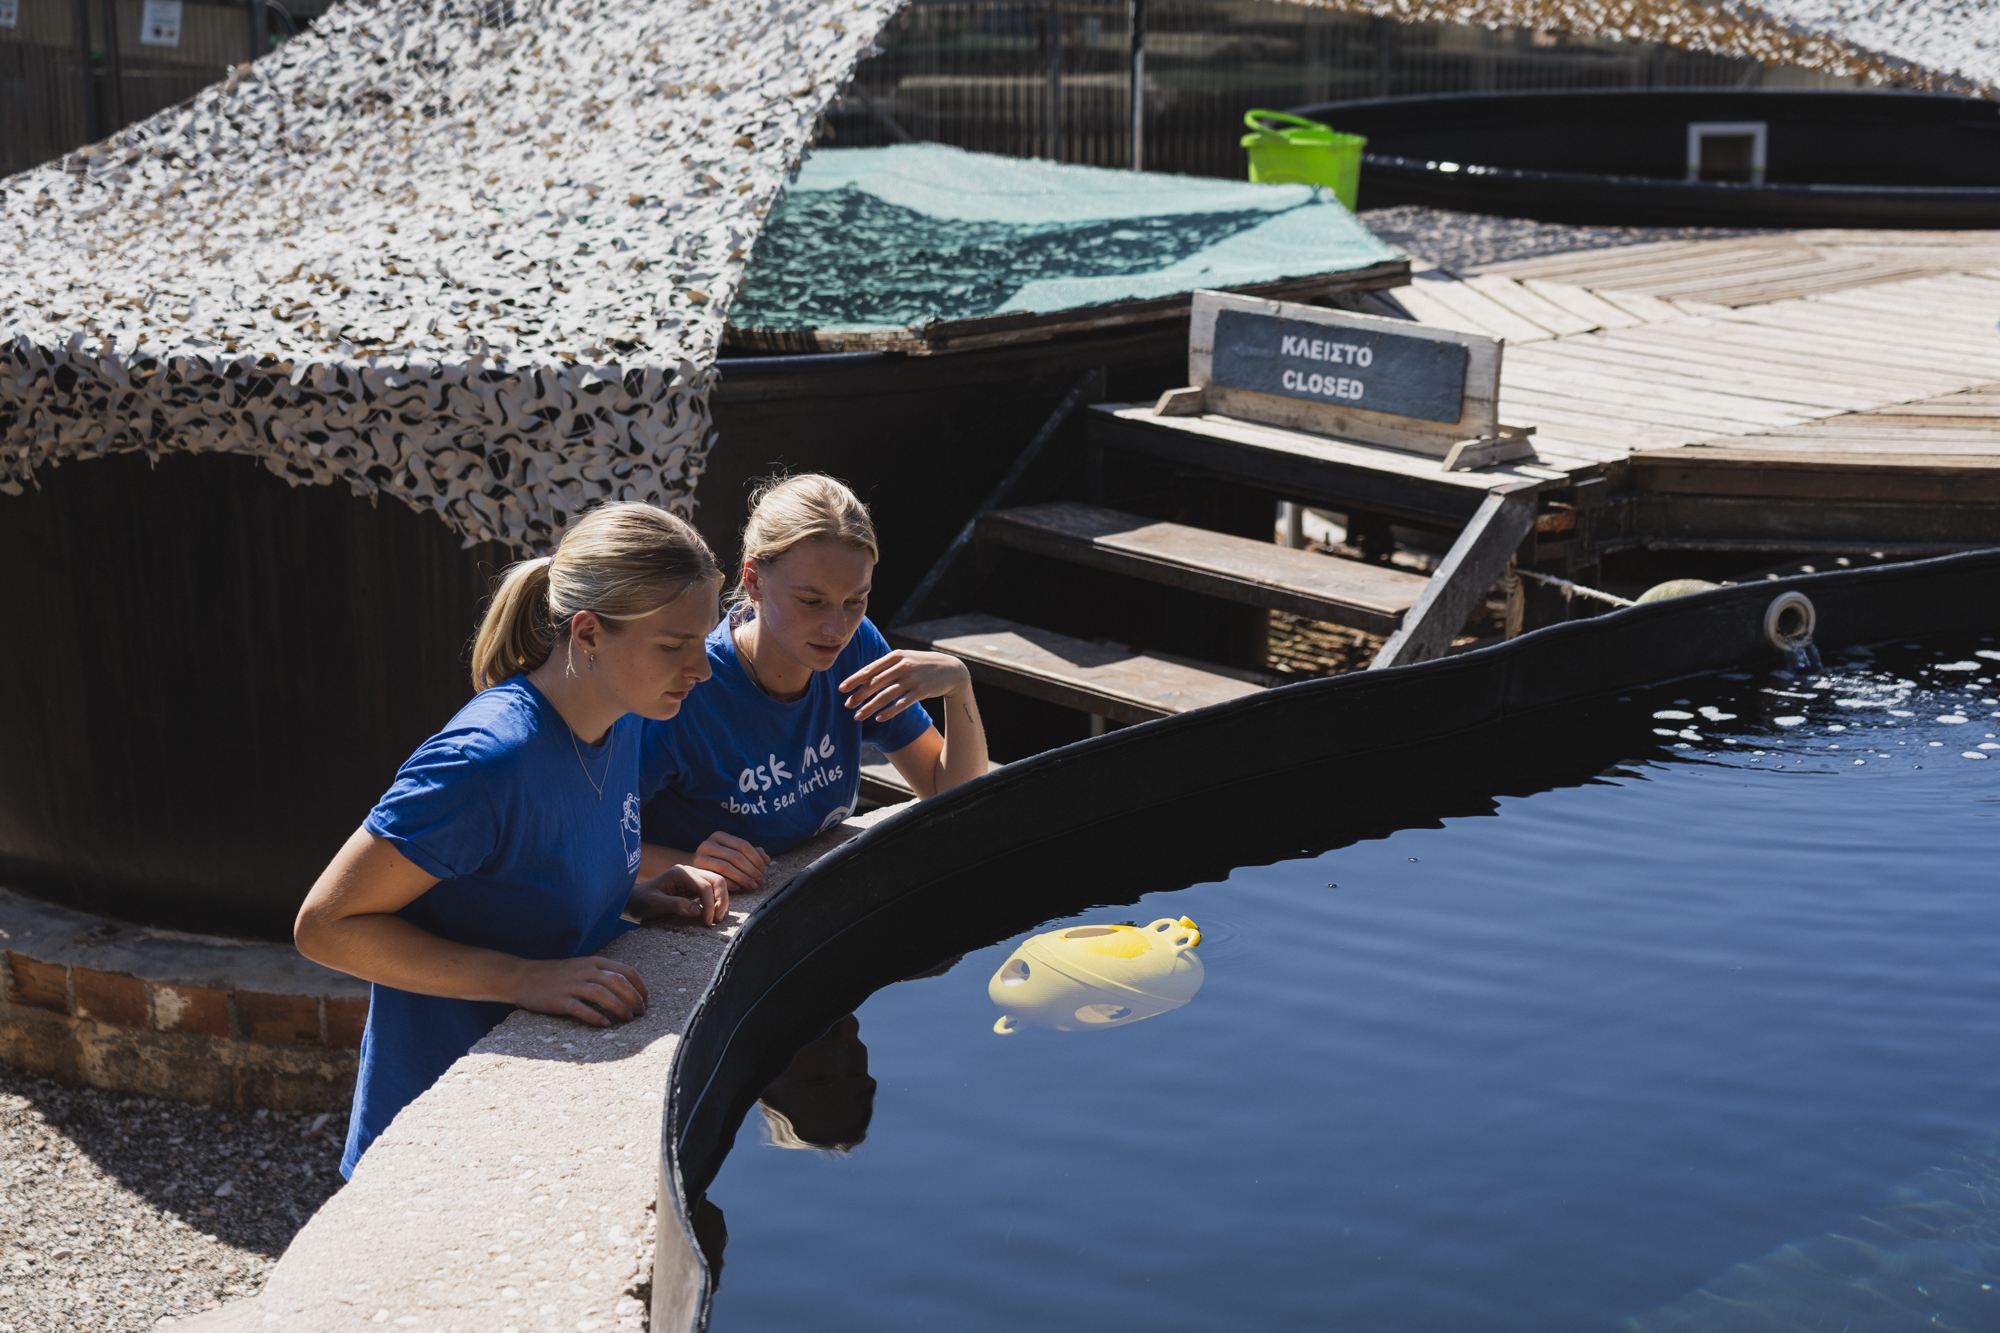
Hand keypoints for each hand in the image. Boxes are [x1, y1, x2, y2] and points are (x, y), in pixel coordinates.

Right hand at [509, 955, 647, 1027]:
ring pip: (602, 994)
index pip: (626, 970)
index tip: (646, 999)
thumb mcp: (581, 966)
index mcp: (593, 962)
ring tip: (628, 1018)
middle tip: (641, 1012)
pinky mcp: (559, 1000)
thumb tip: (627, 989)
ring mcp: (571, 985)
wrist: (522, 977)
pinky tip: (605, 1025)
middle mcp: (584, 971)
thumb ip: (601, 973)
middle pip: (618, 982)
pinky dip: (595, 1017)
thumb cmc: (555, 975)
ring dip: (619, 1007)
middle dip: (634, 998)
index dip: (640, 986)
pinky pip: (580, 1009)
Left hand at [630, 864, 730, 926]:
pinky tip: (713, 915)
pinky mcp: (693, 889)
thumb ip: (675, 905)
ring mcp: (692, 880)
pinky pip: (711, 893)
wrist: (632, 902)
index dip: (709, 904)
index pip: (704, 885)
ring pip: (717, 885)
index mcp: (680, 873)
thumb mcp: (654, 904)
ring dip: (721, 901)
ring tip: (716, 918)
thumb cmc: (640, 902)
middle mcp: (689, 873)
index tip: (707, 921)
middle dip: (721, 899)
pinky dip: (716, 902)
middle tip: (717, 919)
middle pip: (716, 880)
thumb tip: (698, 911)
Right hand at [691, 830, 769, 891]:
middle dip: (751, 870)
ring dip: (742, 878)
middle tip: (761, 881)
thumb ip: (750, 853)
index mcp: (719, 836)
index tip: (764, 870)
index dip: (756, 858)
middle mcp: (708, 844)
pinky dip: (730, 883)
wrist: (690, 868)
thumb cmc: (716, 860)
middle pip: (735, 856)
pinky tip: (739, 887)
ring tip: (753, 885)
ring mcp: (699, 857)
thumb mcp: (732, 853)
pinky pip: (715, 878)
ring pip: (726, 867)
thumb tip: (767, 858)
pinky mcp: (695, 871)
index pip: (742, 845)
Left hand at [839, 649, 968, 723]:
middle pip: (875, 683)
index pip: (870, 669)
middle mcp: (903, 666)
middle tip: (847, 705)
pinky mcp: (922, 691)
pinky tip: (879, 718)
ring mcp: (913, 679)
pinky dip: (889, 712)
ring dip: (870, 707)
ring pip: (886, 695)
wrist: (950, 669)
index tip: (842, 689)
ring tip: (858, 716)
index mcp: (895, 656)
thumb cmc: (921, 664)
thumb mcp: (904, 659)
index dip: (854, 680)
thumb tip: (861, 677)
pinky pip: (902, 704)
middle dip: (859, 695)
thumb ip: (885, 666)